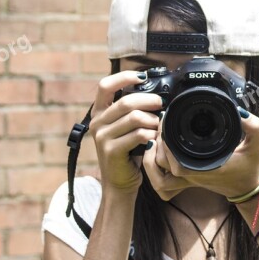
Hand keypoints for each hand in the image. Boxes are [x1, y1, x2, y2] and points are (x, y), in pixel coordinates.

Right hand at [89, 71, 161, 198]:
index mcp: (99, 113)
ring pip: (135, 117)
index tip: (142, 76)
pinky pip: (138, 135)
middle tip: (161, 105)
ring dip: (153, 120)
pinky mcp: (111, 150)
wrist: (119, 182)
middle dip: (149, 101)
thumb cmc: (127, 152)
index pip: (105, 85)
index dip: (124, 77)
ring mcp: (102, 137)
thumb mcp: (125, 128)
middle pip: (127, 101)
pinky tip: (154, 139)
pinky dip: (151, 134)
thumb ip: (131, 111)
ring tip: (158, 126)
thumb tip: (154, 93)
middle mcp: (97, 122)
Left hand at [143, 107, 258, 200]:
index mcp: (207, 168)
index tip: (166, 122)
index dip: (165, 143)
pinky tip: (160, 148)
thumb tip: (241, 112)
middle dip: (156, 144)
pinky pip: (165, 179)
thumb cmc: (252, 165)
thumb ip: (253, 126)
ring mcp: (190, 179)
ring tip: (158, 134)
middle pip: (161, 165)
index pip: (175, 162)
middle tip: (161, 122)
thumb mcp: (258, 143)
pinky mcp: (189, 179)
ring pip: (159, 176)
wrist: (250, 186)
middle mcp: (195, 175)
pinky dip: (157, 167)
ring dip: (153, 156)